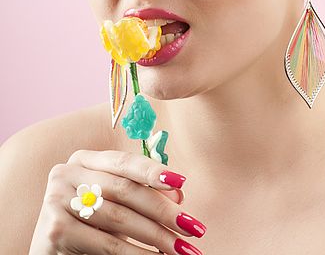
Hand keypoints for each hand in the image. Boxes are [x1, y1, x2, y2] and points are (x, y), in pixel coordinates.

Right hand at [29, 149, 205, 254]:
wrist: (51, 253)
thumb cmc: (88, 225)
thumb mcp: (112, 203)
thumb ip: (141, 192)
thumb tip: (179, 193)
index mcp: (84, 160)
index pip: (124, 161)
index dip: (153, 171)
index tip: (182, 182)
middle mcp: (67, 174)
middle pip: (126, 190)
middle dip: (164, 211)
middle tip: (193, 227)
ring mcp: (57, 200)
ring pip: (120, 219)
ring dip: (157, 236)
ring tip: (181, 249)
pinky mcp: (55, 230)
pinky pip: (107, 244)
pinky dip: (137, 254)